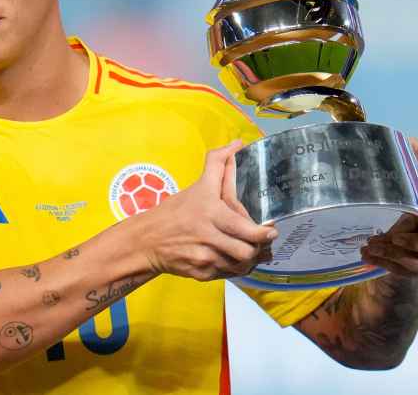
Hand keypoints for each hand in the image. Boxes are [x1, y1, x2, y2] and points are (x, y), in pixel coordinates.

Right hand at [139, 140, 277, 280]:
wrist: (147, 241)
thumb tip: (237, 143)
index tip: (270, 231)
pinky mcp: (201, 274)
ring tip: (250, 251)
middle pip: (247, 251)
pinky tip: (232, 259)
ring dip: (248, 260)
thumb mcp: (197, 186)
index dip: (263, 234)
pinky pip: (228, 275)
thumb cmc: (175, 211)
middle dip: (258, 249)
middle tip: (262, 243)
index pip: (247, 230)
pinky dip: (233, 268)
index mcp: (210, 212)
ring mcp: (205, 258)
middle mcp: (208, 236)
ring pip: (240, 266)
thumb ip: (218, 163)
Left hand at [360, 138, 417, 277]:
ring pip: (417, 261)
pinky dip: (385, 264)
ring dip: (390, 253)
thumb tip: (410, 139)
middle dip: (408, 241)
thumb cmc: (417, 210)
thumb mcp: (415, 189)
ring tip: (367, 245)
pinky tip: (367, 255)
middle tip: (387, 235)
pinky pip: (406, 272)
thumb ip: (413, 168)